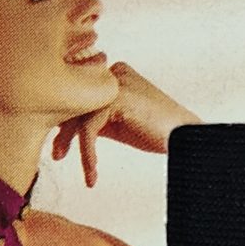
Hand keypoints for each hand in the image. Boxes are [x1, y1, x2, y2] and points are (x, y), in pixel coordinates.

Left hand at [52, 62, 196, 188]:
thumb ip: (95, 118)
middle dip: (63, 131)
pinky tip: (92, 172)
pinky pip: (90, 128)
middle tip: (57, 155)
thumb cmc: (157, 132)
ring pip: (79, 115)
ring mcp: (116, 83)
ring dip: (73, 145)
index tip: (60, 146)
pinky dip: (88, 154)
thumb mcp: (118, 122)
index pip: (78, 94)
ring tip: (84, 171)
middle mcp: (113, 72)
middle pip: (75, 101)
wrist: (187, 138)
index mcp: (113, 73)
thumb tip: (61, 127)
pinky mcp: (118, 99)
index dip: (65, 121)